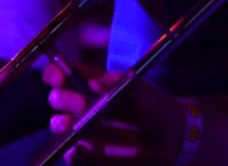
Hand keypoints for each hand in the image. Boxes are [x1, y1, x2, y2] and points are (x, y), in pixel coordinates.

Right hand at [43, 62, 184, 164]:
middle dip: (62, 98)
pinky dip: (73, 153)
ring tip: (72, 125)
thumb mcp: (144, 93)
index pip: (62, 73)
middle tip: (81, 103)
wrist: (172, 141)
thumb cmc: (157, 109)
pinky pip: (72, 156)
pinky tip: (80, 150)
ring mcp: (84, 130)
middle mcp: (82, 105)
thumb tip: (95, 82)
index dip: (55, 72)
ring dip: (61, 124)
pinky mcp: (89, 155)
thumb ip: (120, 85)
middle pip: (57, 98)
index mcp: (92, 84)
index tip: (60, 77)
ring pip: (59, 125)